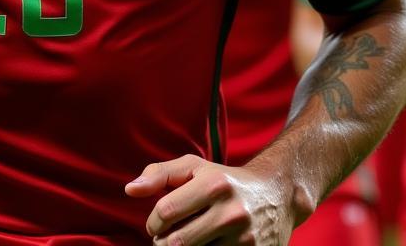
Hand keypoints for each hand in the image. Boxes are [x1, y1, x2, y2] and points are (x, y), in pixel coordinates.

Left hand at [125, 154, 294, 244]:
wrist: (276, 194)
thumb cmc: (223, 179)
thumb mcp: (194, 167)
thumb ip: (159, 174)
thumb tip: (130, 189)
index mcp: (213, 184)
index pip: (166, 211)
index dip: (153, 222)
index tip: (156, 224)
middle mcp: (230, 212)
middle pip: (178, 241)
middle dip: (163, 243)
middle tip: (164, 239)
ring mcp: (244, 238)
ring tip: (181, 242)